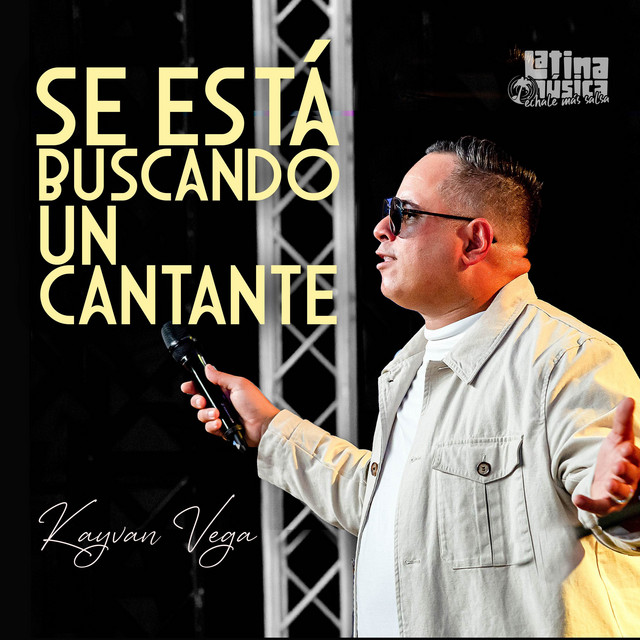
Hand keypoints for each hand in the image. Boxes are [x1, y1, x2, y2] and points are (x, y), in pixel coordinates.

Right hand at [181, 365, 279, 447]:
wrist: (264, 425)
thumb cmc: (256, 404)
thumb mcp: (238, 384)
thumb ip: (221, 377)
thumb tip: (208, 368)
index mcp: (225, 389)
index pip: (205, 386)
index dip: (194, 386)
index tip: (187, 387)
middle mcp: (222, 402)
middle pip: (199, 401)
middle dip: (197, 401)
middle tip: (203, 402)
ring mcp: (222, 416)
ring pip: (202, 415)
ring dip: (206, 414)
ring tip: (217, 414)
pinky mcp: (223, 428)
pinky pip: (209, 427)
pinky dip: (212, 426)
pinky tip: (220, 423)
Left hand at [573, 397, 639, 516]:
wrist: (606, 476)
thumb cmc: (617, 455)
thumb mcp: (617, 437)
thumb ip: (623, 420)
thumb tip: (629, 399)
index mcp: (634, 462)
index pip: (635, 458)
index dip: (630, 453)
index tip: (624, 447)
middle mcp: (629, 479)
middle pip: (630, 476)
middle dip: (626, 471)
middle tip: (618, 465)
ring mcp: (617, 493)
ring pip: (620, 494)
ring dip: (616, 488)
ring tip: (609, 482)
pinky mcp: (605, 503)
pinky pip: (598, 506)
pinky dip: (588, 504)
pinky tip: (577, 499)